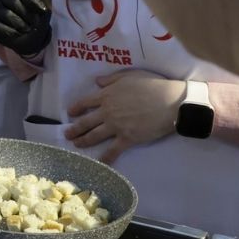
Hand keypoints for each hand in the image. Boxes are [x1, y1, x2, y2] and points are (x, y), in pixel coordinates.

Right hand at [0, 0, 51, 57]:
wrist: (29, 34)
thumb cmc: (35, 15)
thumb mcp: (44, 4)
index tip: (43, 10)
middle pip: (13, 2)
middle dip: (27, 14)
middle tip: (35, 23)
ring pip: (6, 14)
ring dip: (20, 24)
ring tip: (28, 28)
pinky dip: (11, 31)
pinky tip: (18, 33)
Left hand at [65, 70, 181, 163]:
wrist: (170, 101)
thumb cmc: (152, 85)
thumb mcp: (129, 76)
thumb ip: (111, 79)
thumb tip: (97, 81)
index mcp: (106, 95)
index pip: (85, 103)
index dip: (76, 108)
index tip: (70, 113)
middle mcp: (107, 112)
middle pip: (86, 122)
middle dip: (75, 129)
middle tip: (67, 134)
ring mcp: (116, 126)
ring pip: (94, 136)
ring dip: (84, 141)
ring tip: (76, 144)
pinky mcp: (128, 138)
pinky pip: (113, 150)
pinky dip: (105, 157)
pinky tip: (99, 162)